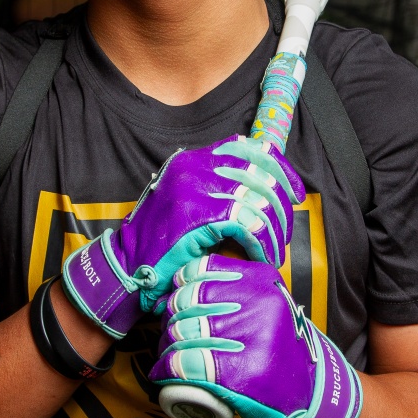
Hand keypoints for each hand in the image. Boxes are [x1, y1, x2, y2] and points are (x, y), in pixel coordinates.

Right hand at [62, 136, 303, 336]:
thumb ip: (219, 191)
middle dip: (281, 206)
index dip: (280, 168)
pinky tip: (261, 256)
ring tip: (273, 252)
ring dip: (273, 230)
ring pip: (257, 199)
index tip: (294, 193)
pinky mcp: (195, 215)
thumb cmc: (161, 245)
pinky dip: (261, 242)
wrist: (124, 270)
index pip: (248, 147)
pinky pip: (246, 222)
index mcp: (193, 160)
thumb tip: (267, 191)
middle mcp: (193, 167)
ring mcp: (193, 188)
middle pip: (259, 172)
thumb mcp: (188, 205)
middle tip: (283, 234)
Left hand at [149, 255, 361, 417]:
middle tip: (171, 335)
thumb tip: (186, 282)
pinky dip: (166, 368)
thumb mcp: (269, 302)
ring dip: (166, 346)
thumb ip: (239, 285)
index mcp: (261, 281)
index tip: (178, 302)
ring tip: (168, 355)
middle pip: (186, 302)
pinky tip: (163, 371)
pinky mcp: (237, 374)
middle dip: (170, 320)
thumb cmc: (281, 345)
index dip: (180, 287)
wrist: (312, 389)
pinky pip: (184, 363)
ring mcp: (247, 338)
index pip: (200, 270)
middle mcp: (256, 304)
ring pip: (181, 333)